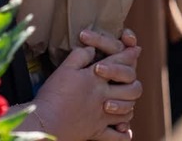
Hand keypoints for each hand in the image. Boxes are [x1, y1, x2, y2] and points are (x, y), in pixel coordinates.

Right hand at [21, 31, 141, 140]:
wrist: (46, 120)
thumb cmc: (53, 94)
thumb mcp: (64, 69)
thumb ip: (79, 56)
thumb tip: (92, 49)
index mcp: (95, 79)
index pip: (117, 63)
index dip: (128, 55)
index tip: (135, 49)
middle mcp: (103, 96)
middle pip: (132, 89)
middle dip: (134, 82)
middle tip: (132, 78)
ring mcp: (102, 115)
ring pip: (128, 110)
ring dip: (129, 104)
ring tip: (126, 100)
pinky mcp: (97, 131)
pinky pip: (118, 136)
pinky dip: (124, 133)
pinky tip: (124, 129)